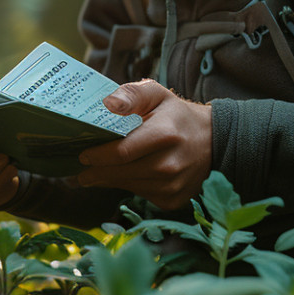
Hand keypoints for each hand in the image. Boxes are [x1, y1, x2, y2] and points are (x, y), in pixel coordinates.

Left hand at [76, 79, 213, 209]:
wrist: (213, 141)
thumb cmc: (177, 116)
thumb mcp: (157, 94)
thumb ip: (132, 94)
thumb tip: (108, 103)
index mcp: (164, 135)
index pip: (121, 152)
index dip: (97, 156)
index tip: (82, 155)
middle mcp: (170, 165)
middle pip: (121, 173)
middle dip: (95, 173)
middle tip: (79, 171)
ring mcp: (173, 186)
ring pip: (129, 186)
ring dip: (109, 181)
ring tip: (95, 174)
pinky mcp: (173, 200)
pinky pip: (141, 195)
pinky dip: (130, 187)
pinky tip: (124, 177)